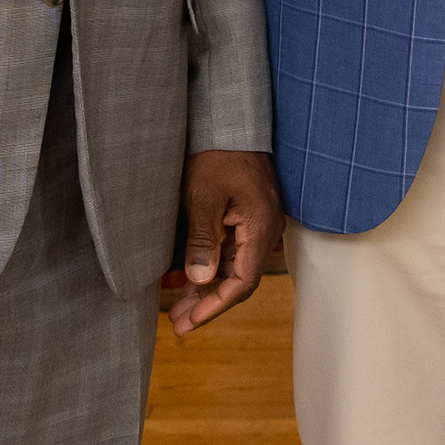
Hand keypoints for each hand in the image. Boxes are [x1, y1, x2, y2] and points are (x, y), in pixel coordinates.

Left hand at [163, 149, 283, 334]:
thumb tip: (199, 280)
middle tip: (178, 323)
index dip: (217, 305)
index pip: (244, 280)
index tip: (190, 321)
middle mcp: (266, 228)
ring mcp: (258, 222)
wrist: (228, 121)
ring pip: (235, 266)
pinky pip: (233, 250)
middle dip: (209, 303)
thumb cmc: (216, 155)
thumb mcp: (203, 198)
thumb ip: (202, 241)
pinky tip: (191, 280)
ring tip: (179, 308)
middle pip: (240, 278)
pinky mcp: (247, 216)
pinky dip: (212, 267)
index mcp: (261, 225)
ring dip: (209, 288)